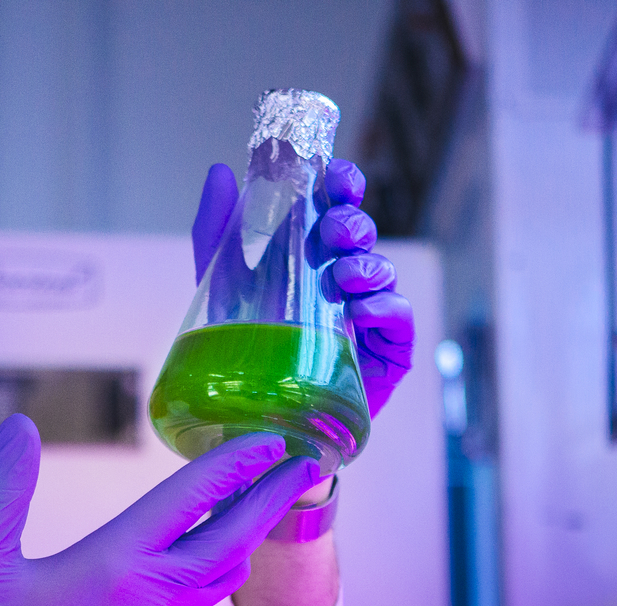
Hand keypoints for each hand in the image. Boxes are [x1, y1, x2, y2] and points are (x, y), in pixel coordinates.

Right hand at [0, 414, 322, 605]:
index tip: (269, 438)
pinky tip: (215, 543)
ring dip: (251, 529)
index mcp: (117, 564)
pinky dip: (225, 557)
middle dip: (273, 496)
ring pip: (227, 568)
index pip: (193, 499)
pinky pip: (207, 592)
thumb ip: (3, 489)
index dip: (235, 463)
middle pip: (236, 536)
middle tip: (303, 461)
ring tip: (264, 494)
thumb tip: (20, 428)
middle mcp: (153, 594)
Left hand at [191, 158, 415, 415]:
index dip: (344, 185)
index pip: (340, 206)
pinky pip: (399, 318)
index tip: (335, 178)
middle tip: (333, 231)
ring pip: (384, 272)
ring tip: (344, 276)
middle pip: (364, 234)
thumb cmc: (247, 350)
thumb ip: (216, 233)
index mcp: (315, 254)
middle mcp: (346, 279)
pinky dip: (385, 307)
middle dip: (353, 224)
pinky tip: (362, 309)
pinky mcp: (387, 352)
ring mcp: (369, 314)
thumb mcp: (222, 287)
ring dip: (367, 265)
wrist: (259, 422)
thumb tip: (220, 173)